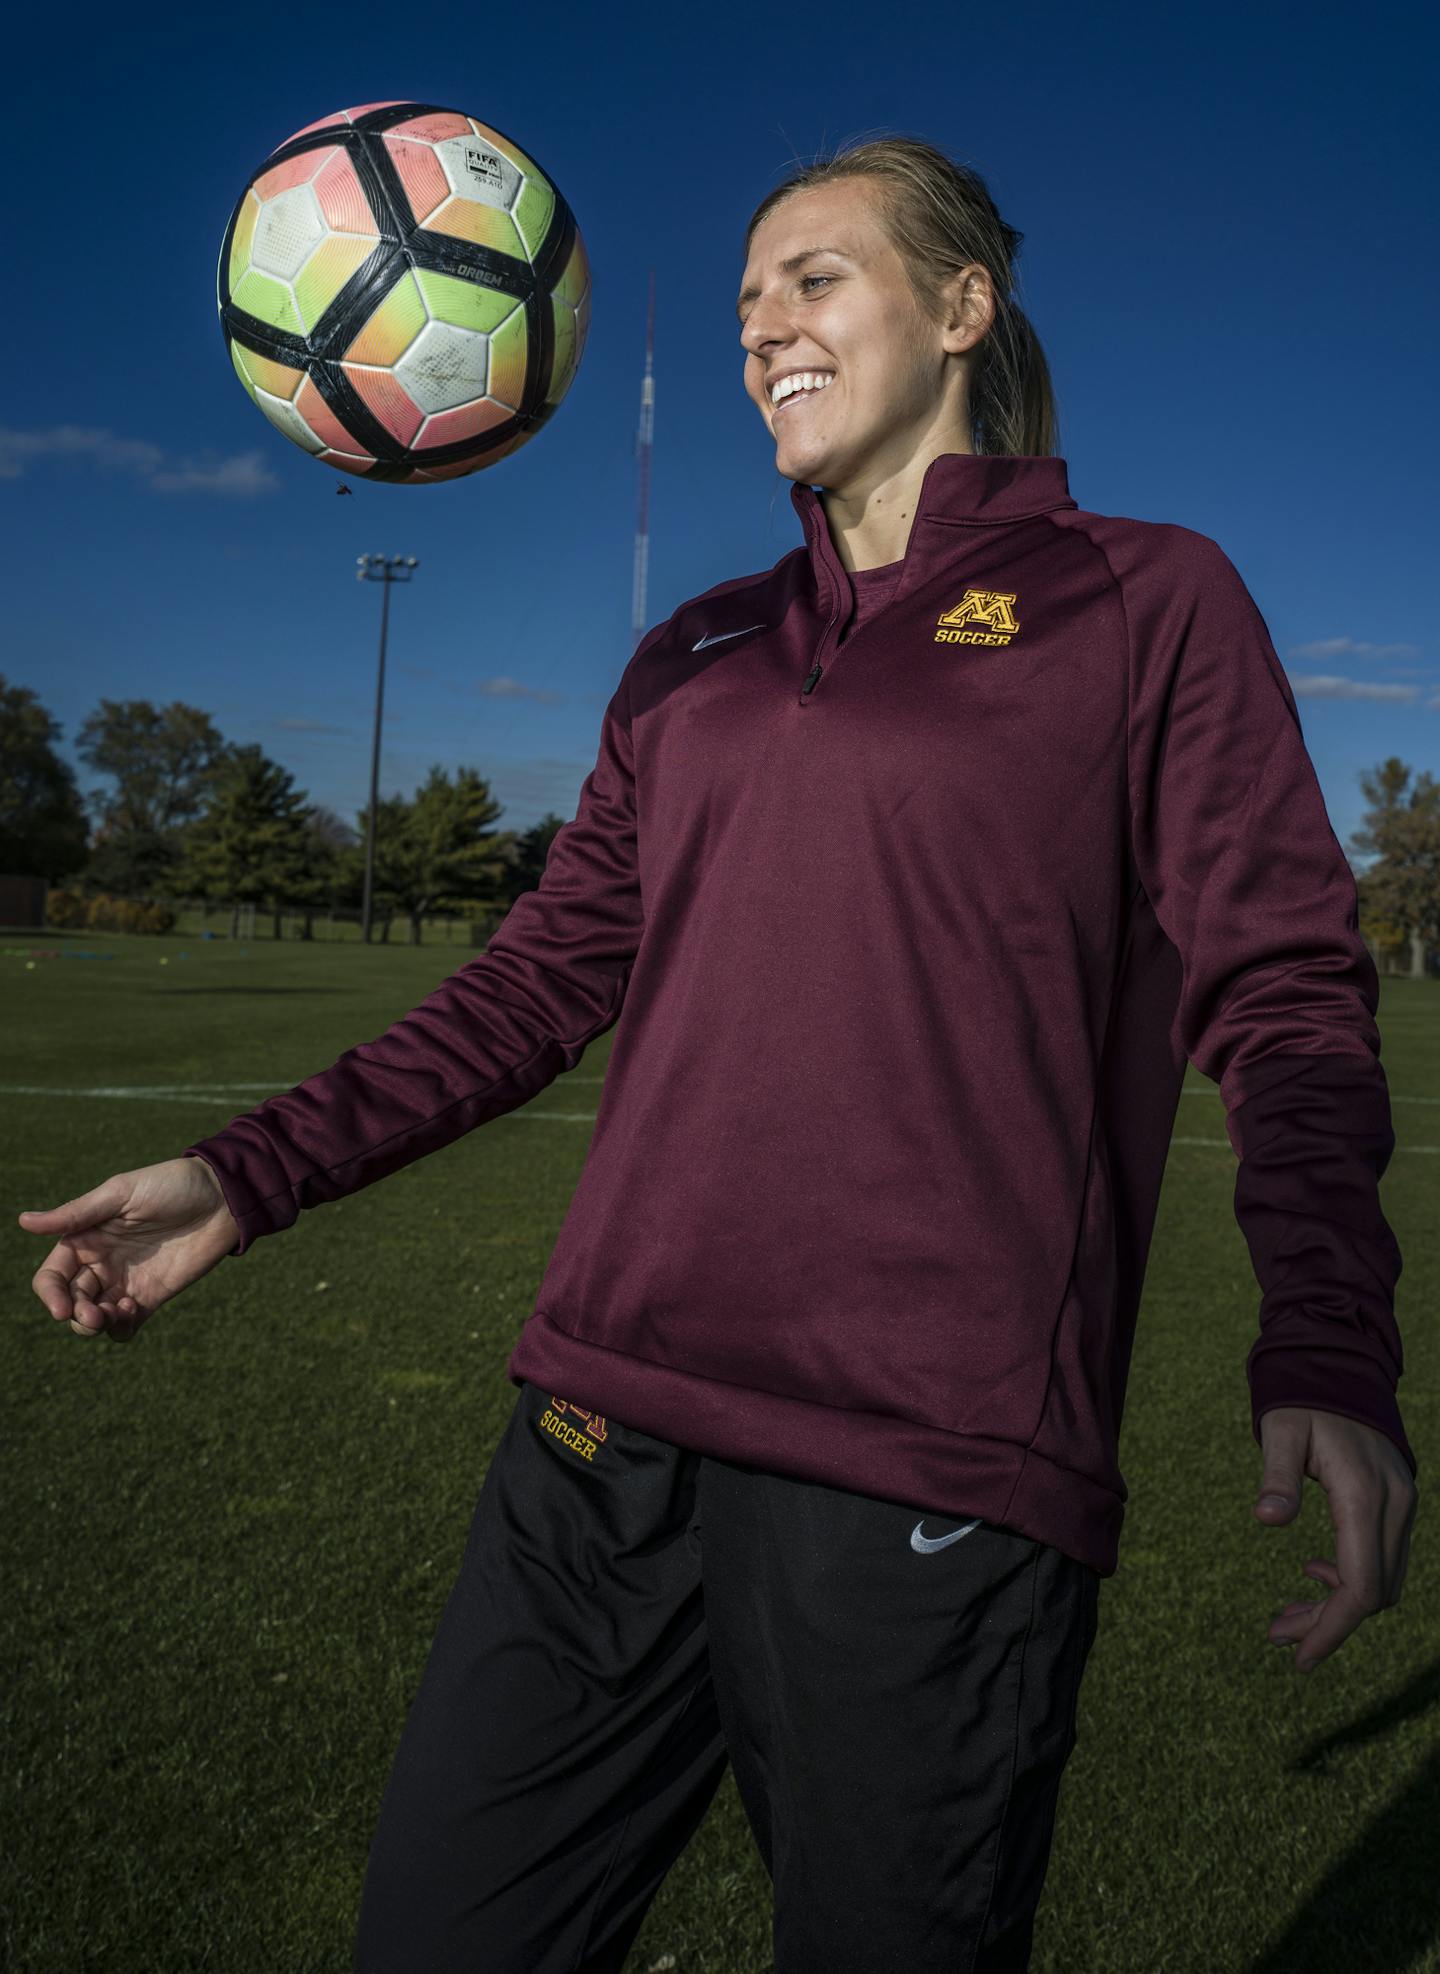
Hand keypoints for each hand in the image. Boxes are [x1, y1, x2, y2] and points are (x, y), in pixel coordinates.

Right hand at [19, 1156, 240, 1342]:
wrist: (222, 1197)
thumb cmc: (170, 1185)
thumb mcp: (120, 1194)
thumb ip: (76, 1215)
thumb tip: (24, 1221)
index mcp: (85, 1239)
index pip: (52, 1277)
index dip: (51, 1296)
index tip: (62, 1309)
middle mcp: (100, 1264)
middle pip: (71, 1302)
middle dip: (77, 1315)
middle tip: (97, 1315)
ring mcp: (126, 1282)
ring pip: (93, 1318)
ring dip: (95, 1325)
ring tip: (117, 1312)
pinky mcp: (152, 1296)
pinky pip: (125, 1325)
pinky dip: (120, 1329)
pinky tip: (131, 1312)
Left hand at [1255, 1406, 1417, 1673]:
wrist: (1340, 1365)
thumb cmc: (1304, 1397)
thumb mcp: (1282, 1429)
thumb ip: (1277, 1475)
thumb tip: (1267, 1518)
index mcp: (1365, 1497)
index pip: (1361, 1585)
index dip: (1333, 1627)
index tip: (1300, 1656)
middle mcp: (1394, 1507)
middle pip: (1373, 1593)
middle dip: (1328, 1623)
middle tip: (1278, 1634)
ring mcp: (1401, 1506)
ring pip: (1381, 1581)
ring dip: (1338, 1605)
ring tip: (1288, 1615)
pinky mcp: (1397, 1504)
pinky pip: (1382, 1559)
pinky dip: (1351, 1579)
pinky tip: (1313, 1574)